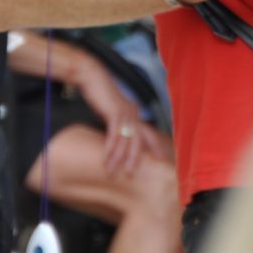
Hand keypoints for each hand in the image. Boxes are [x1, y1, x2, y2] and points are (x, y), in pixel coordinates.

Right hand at [73, 60, 165, 177]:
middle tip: (131, 175)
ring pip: (126, 140)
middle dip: (136, 159)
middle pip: (139, 141)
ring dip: (119, 158)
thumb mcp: (111, 111)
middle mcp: (133, 113)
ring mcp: (125, 112)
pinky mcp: (114, 111)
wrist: (91, 77)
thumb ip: (117, 124)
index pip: (148, 134)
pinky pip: (114, 134)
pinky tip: (106, 158)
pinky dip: (110, 148)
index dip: (155, 148)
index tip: (160, 162)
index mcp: (134, 113)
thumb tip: (117, 139)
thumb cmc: (99, 95)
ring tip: (113, 172)